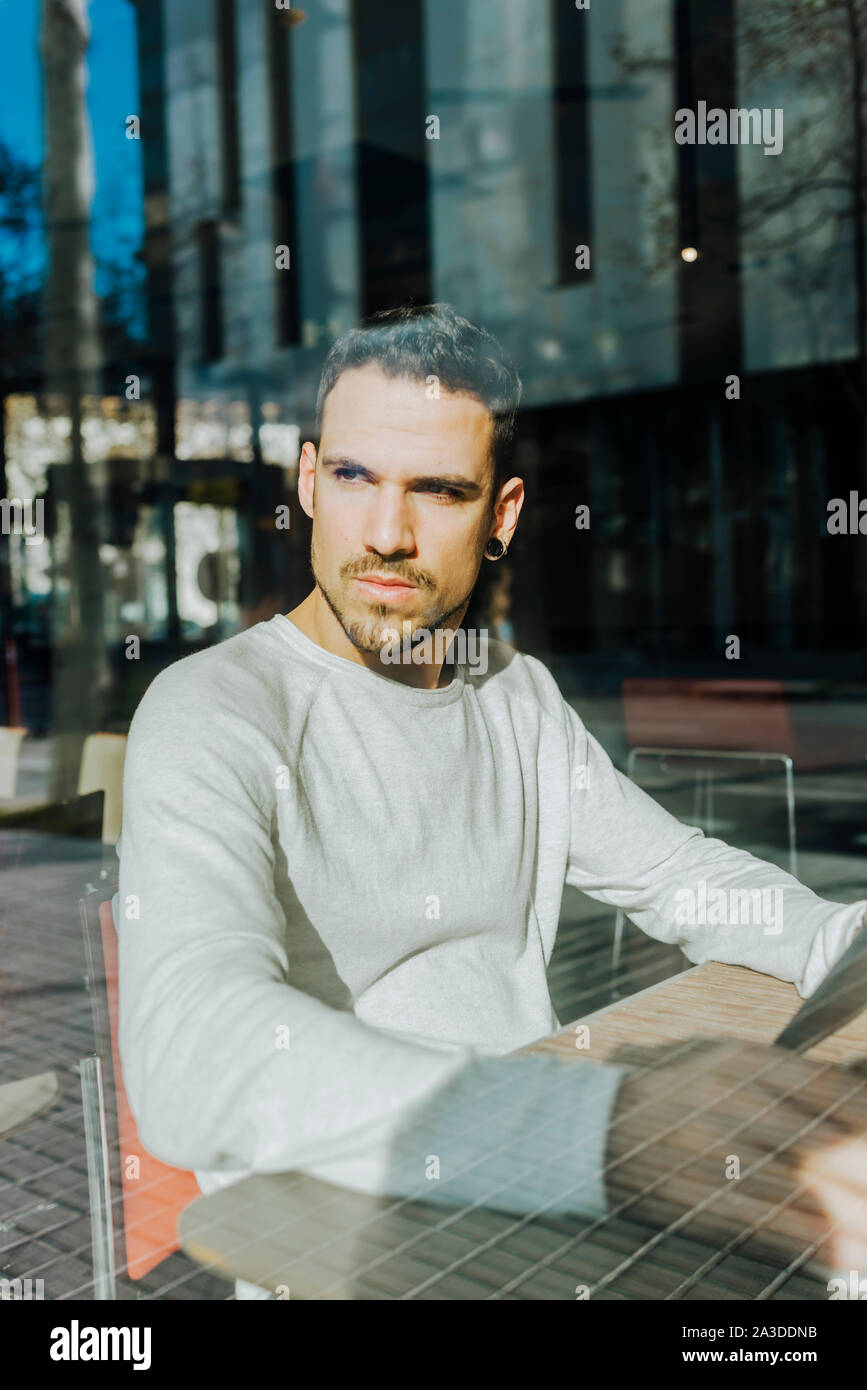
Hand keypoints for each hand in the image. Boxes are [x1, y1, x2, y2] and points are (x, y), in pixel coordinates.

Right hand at [604, 1035, 866, 1276]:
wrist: (600, 1122)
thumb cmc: (674, 1089)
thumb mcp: (725, 1057)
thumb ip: (785, 1071)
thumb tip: (851, 1086)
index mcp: (743, 1062)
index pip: (828, 1088)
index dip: (865, 1111)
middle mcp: (733, 1101)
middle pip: (824, 1140)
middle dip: (863, 1165)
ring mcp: (715, 1150)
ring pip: (803, 1187)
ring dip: (849, 1213)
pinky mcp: (699, 1195)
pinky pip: (766, 1223)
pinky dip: (807, 1241)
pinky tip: (839, 1251)